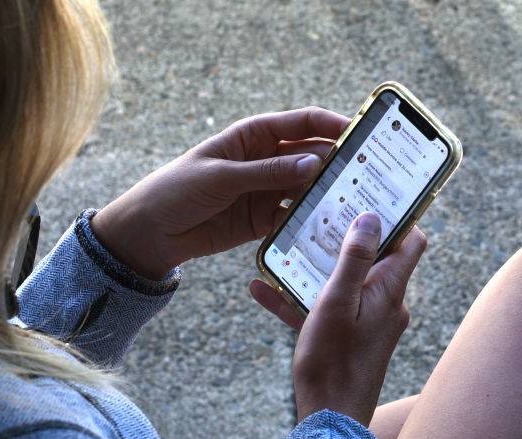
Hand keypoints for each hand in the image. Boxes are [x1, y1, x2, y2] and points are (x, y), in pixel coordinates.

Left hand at [91, 107, 348, 278]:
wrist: (151, 231)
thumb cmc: (179, 189)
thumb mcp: (223, 176)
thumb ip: (269, 172)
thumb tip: (316, 163)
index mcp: (255, 136)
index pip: (303, 123)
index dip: (333, 125)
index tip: (360, 134)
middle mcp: (267, 160)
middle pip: (312, 155)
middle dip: (339, 162)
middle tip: (369, 174)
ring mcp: (268, 190)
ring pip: (308, 188)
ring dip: (328, 194)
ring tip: (356, 204)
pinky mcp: (264, 219)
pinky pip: (295, 217)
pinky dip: (311, 221)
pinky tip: (330, 228)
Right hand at [251, 213, 426, 425]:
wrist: (329, 421)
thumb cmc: (333, 362)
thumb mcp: (337, 302)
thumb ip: (355, 259)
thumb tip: (373, 217)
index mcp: (390, 291)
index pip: (412, 242)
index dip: (399, 216)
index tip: (374, 194)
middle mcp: (387, 305)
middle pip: (375, 258)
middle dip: (347, 235)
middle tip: (319, 211)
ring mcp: (369, 324)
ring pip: (345, 284)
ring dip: (315, 267)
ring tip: (284, 246)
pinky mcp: (350, 340)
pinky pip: (326, 311)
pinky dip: (300, 300)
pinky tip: (261, 290)